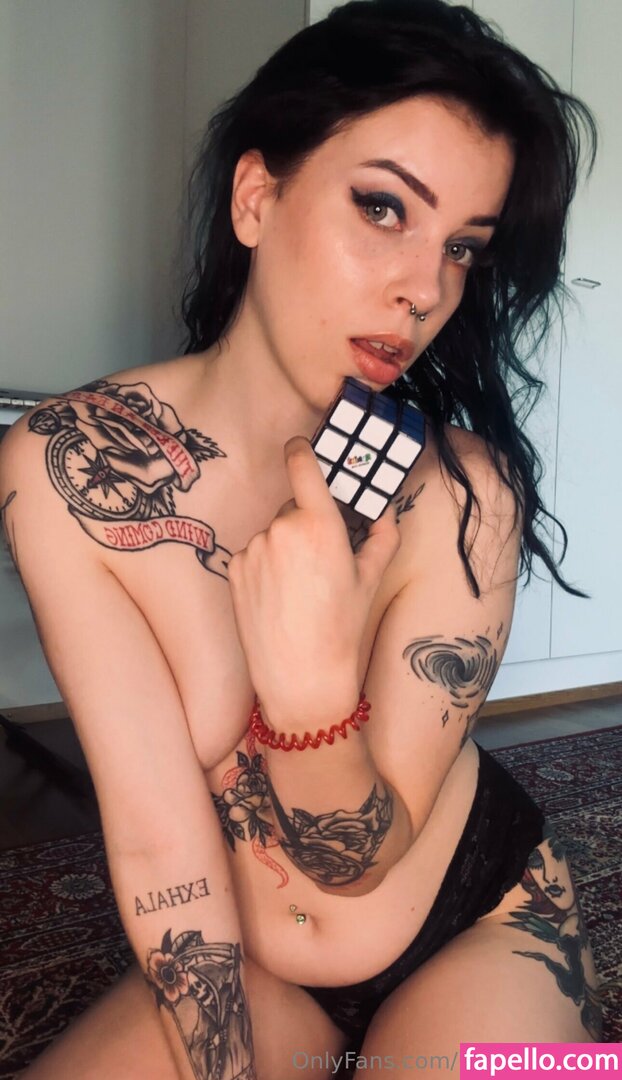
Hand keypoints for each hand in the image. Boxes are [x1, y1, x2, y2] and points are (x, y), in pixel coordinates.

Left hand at [227, 436, 400, 727]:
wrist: (302, 676)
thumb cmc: (341, 628)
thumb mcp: (370, 579)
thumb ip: (381, 536)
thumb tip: (381, 512)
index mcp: (319, 524)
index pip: (301, 465)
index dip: (300, 450)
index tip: (299, 446)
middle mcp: (282, 529)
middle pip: (291, 508)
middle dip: (303, 524)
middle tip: (318, 563)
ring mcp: (253, 549)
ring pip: (271, 534)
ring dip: (282, 548)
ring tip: (296, 589)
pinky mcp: (234, 569)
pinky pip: (252, 554)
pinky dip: (262, 567)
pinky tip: (276, 596)